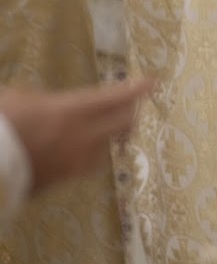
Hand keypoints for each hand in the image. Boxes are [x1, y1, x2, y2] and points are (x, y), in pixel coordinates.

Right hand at [0, 77, 154, 193]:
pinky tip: (91, 149)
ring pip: (111, 146)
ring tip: (113, 127)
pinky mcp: (65, 180)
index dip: (136, 89)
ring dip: (115, 134)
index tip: (152, 82)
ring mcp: (75, 161)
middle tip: (130, 104)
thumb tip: (54, 103)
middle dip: (131, 111)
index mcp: (70, 111)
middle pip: (123, 123)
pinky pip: (92, 164)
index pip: (114, 98)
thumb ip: (44, 99)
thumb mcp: (17, 98)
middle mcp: (81, 137)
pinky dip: (97, 152)